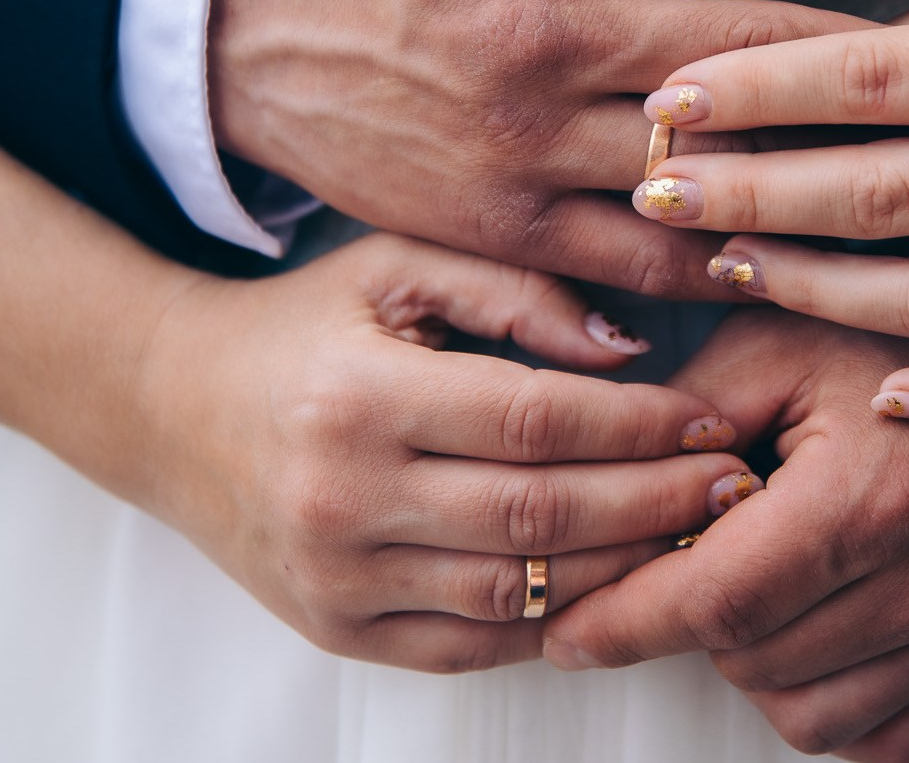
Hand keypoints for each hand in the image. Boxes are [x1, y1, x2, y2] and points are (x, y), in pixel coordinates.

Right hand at [134, 233, 752, 671]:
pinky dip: (557, 619)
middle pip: (541, 514)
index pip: (537, 420)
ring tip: (697, 535)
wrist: (173, 408)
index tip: (712, 419)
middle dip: (657, 502)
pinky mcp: (338, 629)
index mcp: (360, 397)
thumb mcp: (395, 265)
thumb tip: (626, 349)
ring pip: (520, 593)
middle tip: (734, 484)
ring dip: (625, 569)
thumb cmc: (301, 323)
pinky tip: (617, 585)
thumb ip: (513, 291)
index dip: (641, 425)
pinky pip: (474, 642)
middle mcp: (343, 498)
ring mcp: (337, 580)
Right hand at [208, 0, 908, 297]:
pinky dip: (727, 260)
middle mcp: (546, 26)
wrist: (256, 28)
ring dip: (817, 174)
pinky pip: (643, 265)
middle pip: (762, 51)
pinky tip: (789, 251)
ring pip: (717, 172)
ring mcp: (522, 140)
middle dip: (870, 60)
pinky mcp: (498, 226)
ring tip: (892, 172)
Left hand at [543, 312, 908, 759]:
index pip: (719, 600)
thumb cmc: (884, 332)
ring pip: (808, 715)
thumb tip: (597, 504)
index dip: (625, 621)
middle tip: (688, 544)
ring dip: (755, 658)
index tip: (565, 631)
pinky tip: (810, 620)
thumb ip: (682, 421)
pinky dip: (825, 696)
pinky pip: (883, 738)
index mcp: (875, 492)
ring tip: (757, 568)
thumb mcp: (772, 338)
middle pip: (753, 661)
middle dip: (690, 616)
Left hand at [631, 0, 908, 430]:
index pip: (864, 81)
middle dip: (748, 198)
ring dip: (812, 291)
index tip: (665, 102)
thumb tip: (744, 74)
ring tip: (725, 266)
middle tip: (655, 194)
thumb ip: (884, 44)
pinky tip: (882, 393)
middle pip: (876, 196)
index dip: (754, 90)